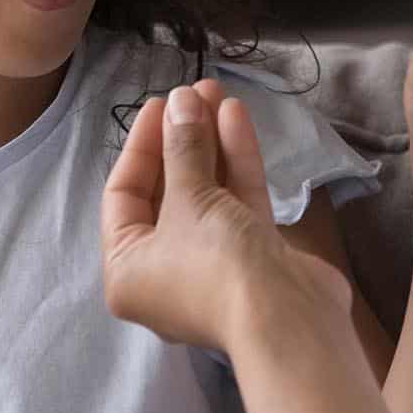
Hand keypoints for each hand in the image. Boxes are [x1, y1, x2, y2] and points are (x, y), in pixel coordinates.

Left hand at [102, 83, 349, 351]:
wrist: (289, 319)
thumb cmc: (216, 264)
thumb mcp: (190, 199)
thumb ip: (182, 146)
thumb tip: (180, 101)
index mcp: (128, 269)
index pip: (123, 195)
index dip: (141, 145)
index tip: (161, 103)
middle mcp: (165, 270)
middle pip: (166, 191)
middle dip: (181, 139)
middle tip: (194, 93)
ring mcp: (212, 264)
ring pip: (205, 194)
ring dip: (210, 144)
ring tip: (217, 94)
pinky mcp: (252, 258)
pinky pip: (236, 204)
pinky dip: (236, 164)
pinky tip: (237, 117)